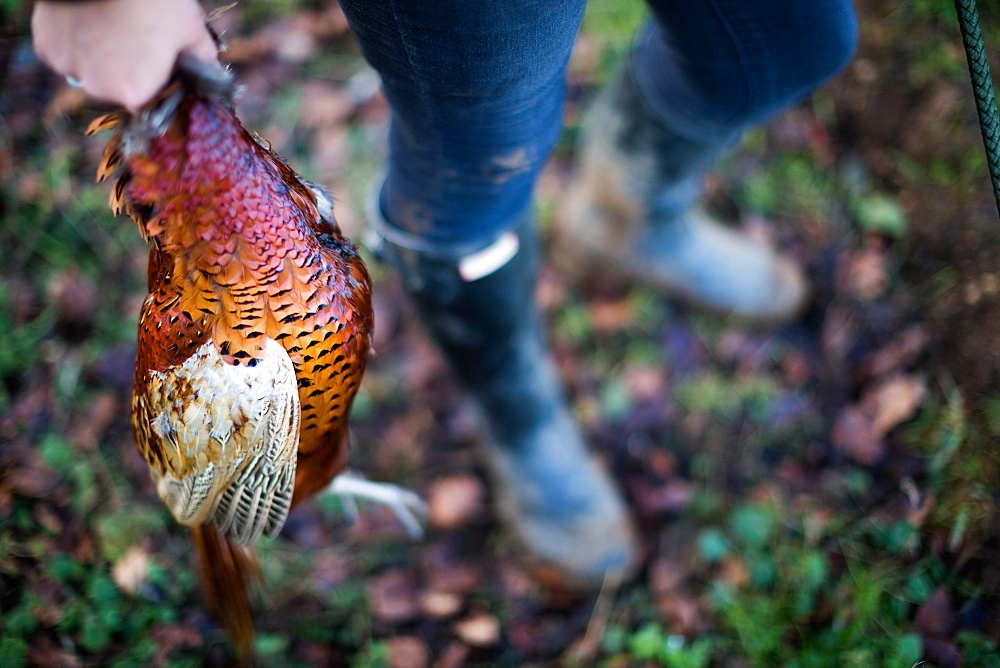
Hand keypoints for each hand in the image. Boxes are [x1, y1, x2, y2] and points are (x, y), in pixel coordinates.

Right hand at [31, 0, 219, 110]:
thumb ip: (204, 61)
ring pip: (90, 71)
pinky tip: (90, 21)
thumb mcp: (192, 31)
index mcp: (134, 94)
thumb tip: (215, 76)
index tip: (159, 59)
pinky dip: (76, 42)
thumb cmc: (154, 1)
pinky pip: (65, 53)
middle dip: (129, 69)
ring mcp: (68, 68)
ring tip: (115, 26)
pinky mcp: (46, 48)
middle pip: (117, 88)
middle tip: (138, 37)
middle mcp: (98, 89)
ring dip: (100, 57)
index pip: (149, 100)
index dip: (156, 80)